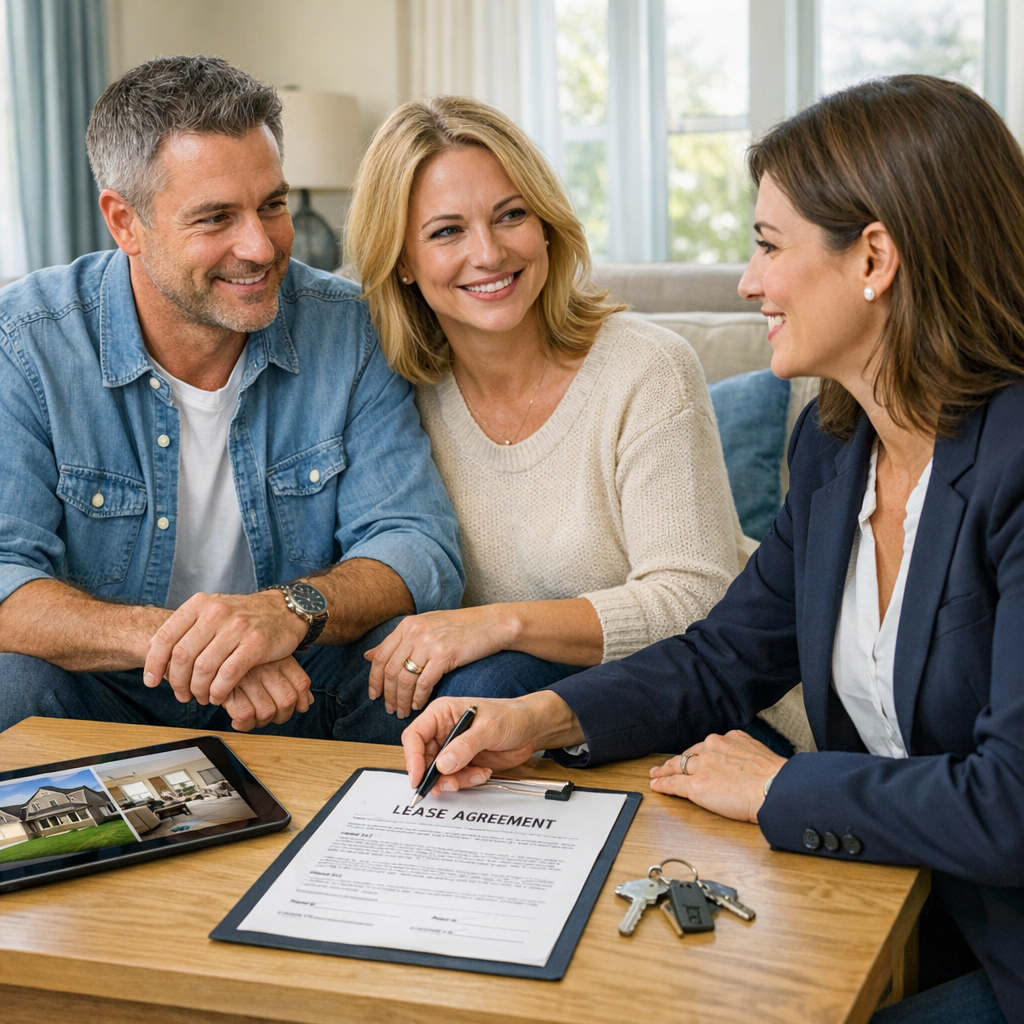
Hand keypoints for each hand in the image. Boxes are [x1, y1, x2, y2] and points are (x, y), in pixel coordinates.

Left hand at [143, 590, 307, 705]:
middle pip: (183, 656)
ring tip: (201, 697)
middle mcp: (217, 613)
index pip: (166, 636)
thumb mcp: (213, 610)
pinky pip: (229, 674)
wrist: (285, 609)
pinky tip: (218, 696)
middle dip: (177, 682)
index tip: (152, 681)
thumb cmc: (245, 615)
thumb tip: (153, 647)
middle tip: (181, 694)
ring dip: (199, 690)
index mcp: (201, 604)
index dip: (154, 663)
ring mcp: (238, 628)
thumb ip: (186, 626)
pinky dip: (219, 691)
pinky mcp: (256, 644)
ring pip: (204, 668)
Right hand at [219, 656, 313, 731]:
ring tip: (252, 716)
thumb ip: (292, 679)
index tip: (295, 707)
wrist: (212, 646)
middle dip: (280, 715)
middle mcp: (265, 667)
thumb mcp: (272, 660)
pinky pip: (245, 715)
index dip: (300, 701)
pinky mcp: (227, 688)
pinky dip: (243, 723)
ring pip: (267, 712)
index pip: (301, 683)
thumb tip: (307, 703)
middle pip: (287, 701)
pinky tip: (237, 718)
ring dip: (261, 721)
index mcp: (279, 658)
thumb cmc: (243, 658)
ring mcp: (247, 677)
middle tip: (268, 714)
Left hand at [364, 606, 514, 716]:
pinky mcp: (445, 654)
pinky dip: (419, 697)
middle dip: (387, 695)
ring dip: (402, 700)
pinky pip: (424, 683)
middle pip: (390, 670)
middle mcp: (414, 632)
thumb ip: (399, 641)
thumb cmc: (460, 627)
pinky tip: (419, 705)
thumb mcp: (425, 627)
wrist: (491, 623)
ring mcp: (429, 643)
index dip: (374, 679)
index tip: (374, 695)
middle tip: (389, 709)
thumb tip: (369, 655)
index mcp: (407, 625)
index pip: (380, 656)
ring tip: (403, 711)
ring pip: (405, 679)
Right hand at [401, 691, 582, 795]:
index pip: (415, 735)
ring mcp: (452, 748)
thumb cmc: (511, 716)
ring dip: (455, 780)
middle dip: (435, 775)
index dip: (413, 757)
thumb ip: (465, 746)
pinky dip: (466, 781)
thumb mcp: (488, 728)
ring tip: (477, 774)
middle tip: (451, 784)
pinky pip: (454, 779)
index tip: (419, 777)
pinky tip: (483, 773)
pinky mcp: (463, 763)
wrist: (532, 729)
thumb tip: (443, 764)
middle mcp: (443, 731)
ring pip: (438, 773)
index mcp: (441, 713)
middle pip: (423, 758)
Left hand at [649, 730, 786, 822]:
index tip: (691, 758)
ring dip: (664, 771)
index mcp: (727, 739)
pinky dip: (663, 784)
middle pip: (688, 755)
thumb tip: (743, 755)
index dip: (694, 755)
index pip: (704, 747)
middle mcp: (711, 748)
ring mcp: (702, 766)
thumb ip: (744, 750)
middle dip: (675, 761)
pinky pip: (674, 783)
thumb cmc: (774, 776)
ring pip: (677, 766)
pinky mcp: (696, 785)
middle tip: (663, 766)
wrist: (774, 789)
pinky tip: (656, 785)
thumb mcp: (758, 751)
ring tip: (655, 775)